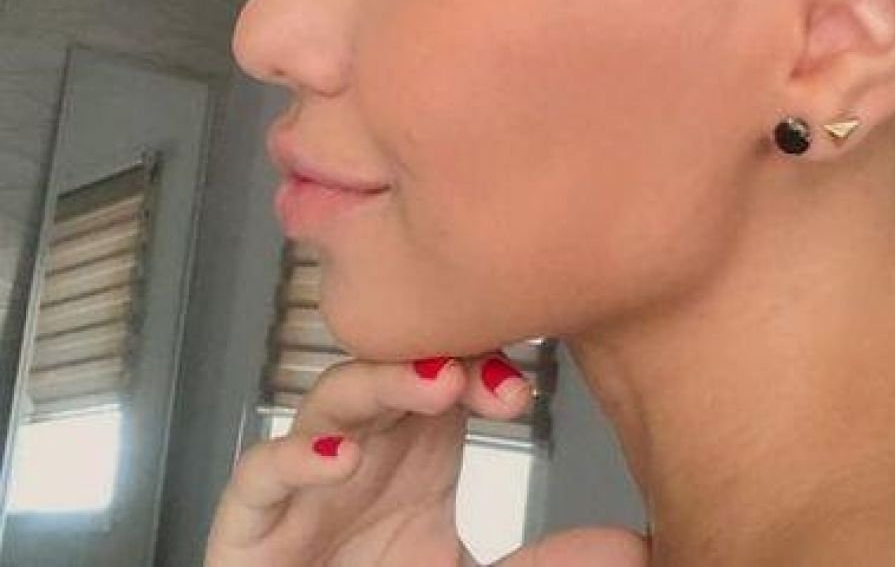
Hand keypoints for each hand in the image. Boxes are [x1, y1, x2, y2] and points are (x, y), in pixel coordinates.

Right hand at [204, 351, 649, 566]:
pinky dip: (291, 457)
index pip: (450, 373)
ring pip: (332, 398)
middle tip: (478, 370)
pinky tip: (338, 456)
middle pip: (393, 365)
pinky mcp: (251, 526)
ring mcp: (307, 478)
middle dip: (434, 354)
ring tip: (434, 384)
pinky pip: (259, 475)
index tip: (520, 391)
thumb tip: (637, 545)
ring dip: (379, 382)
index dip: (481, 368)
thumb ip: (551, 562)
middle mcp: (364, 446)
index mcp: (418, 447)